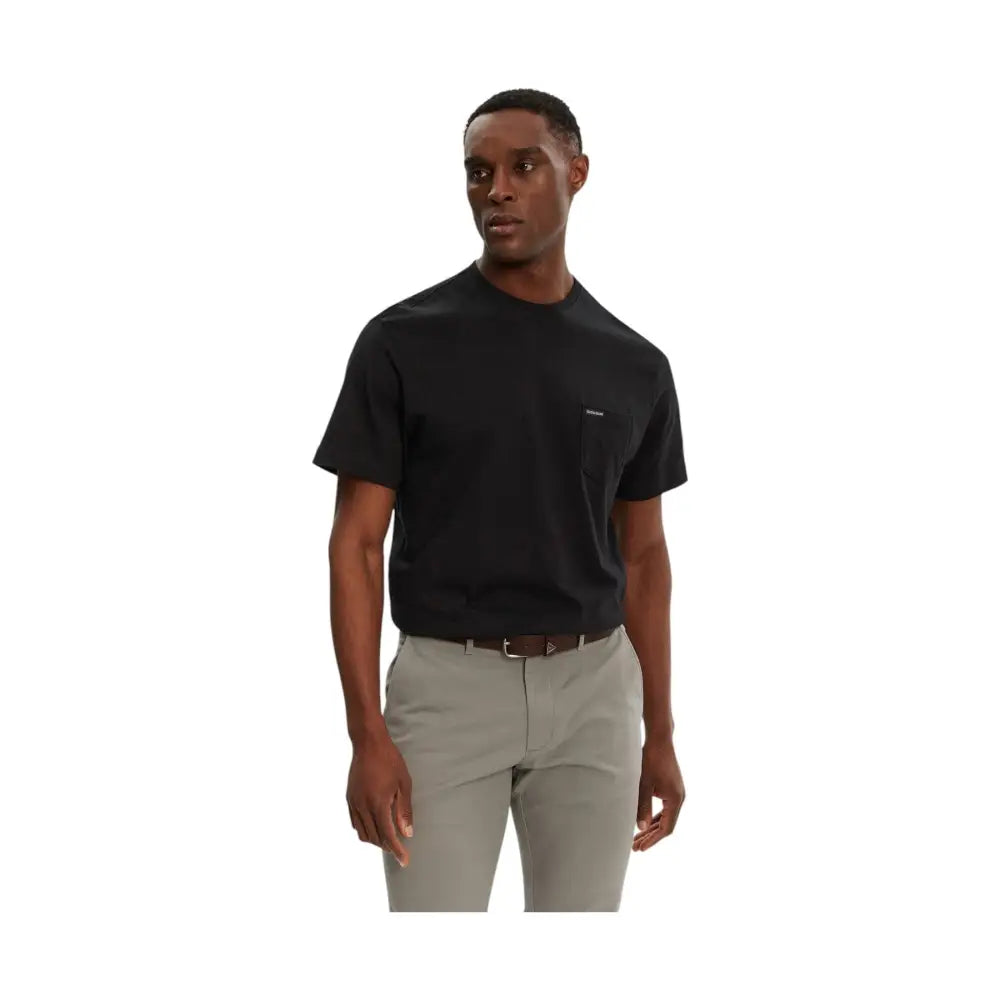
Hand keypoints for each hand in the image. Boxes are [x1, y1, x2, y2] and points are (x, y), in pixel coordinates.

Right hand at [346, 731, 413, 866]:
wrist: (368, 743)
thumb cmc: (390, 760)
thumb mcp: (403, 784)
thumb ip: (404, 810)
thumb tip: (407, 833)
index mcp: (378, 803)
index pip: (388, 835)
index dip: (397, 850)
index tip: (405, 861)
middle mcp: (363, 807)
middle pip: (374, 838)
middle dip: (387, 847)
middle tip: (400, 849)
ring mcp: (353, 803)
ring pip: (363, 833)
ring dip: (376, 840)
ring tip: (389, 839)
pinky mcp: (349, 798)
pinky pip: (355, 823)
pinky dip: (365, 830)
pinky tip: (374, 826)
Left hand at [633, 735, 684, 851]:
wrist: (659, 740)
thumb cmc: (651, 759)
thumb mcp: (644, 784)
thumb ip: (642, 806)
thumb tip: (640, 829)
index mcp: (676, 799)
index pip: (666, 828)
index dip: (653, 840)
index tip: (640, 848)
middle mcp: (679, 798)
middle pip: (665, 825)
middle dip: (650, 837)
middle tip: (635, 847)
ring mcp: (676, 793)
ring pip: (664, 817)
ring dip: (651, 828)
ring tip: (636, 839)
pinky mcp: (672, 788)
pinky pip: (664, 809)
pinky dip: (654, 817)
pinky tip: (643, 823)